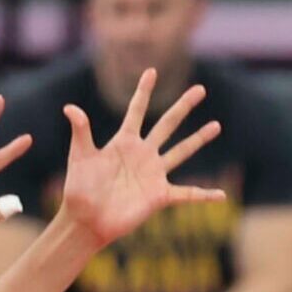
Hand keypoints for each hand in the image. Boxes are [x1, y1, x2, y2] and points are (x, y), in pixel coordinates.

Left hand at [56, 71, 227, 248]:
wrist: (87, 219)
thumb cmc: (80, 188)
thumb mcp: (79, 156)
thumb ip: (81, 131)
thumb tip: (70, 107)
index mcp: (124, 142)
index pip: (137, 110)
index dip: (144, 91)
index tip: (152, 71)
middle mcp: (143, 154)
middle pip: (168, 125)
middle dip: (184, 107)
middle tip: (201, 90)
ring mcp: (154, 174)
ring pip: (182, 151)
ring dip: (199, 139)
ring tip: (216, 125)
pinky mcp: (160, 196)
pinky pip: (187, 195)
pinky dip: (204, 195)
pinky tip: (221, 195)